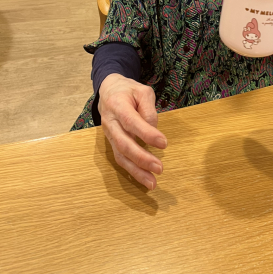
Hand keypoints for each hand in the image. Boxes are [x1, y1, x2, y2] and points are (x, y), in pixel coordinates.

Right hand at [99, 74, 166, 189]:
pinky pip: (120, 159)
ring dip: (136, 171)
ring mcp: (109, 135)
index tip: (164, 143)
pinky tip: (144, 179)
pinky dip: (132, 171)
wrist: (108, 91)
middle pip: (124, 144)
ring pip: (120, 156)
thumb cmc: (128, 91)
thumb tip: (153, 129)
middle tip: (159, 168)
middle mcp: (110, 123)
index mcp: (117, 106)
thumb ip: (149, 108)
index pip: (131, 122)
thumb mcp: (142, 90)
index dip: (147, 134)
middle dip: (142, 158)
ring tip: (152, 183)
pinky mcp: (112, 143)